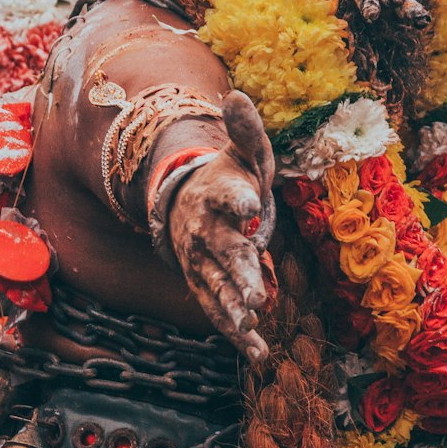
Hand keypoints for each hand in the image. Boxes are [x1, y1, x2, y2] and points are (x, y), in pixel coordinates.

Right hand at [168, 92, 275, 364]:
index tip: (251, 205)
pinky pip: (218, 311)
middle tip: (256, 291)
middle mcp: (205, 230)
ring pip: (216, 286)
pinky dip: (237, 333)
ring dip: (233, 307)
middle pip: (222, 251)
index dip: (238, 200)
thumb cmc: (229, 178)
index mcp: (218, 193)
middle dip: (238, 271)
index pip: (227, 196)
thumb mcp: (244, 152)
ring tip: (252, 324)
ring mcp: (201, 262)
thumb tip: (238, 93)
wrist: (187, 203)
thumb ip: (246, 130)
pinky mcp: (204, 285)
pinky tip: (259, 354)